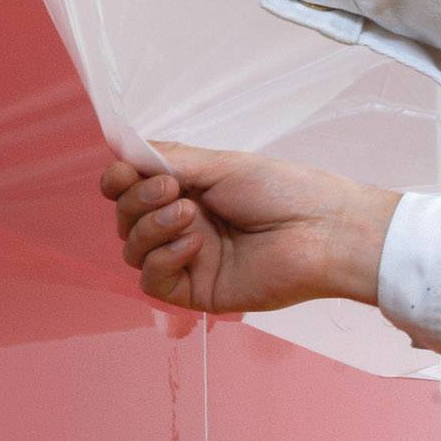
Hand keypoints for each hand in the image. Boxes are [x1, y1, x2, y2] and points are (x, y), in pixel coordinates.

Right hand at [102, 144, 400, 313]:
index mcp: (187, 189)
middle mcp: (181, 223)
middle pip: (126, 217)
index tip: (125, 172)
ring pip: (133, 248)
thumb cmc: (281, 189)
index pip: (130, 187)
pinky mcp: (195, 291)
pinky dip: (162, 259)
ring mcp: (187, 258)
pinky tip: (192, 245)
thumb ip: (168, 159)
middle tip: (174, 190)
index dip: (119, 180)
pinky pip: (153, 280)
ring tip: (189, 216)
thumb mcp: (220, 164)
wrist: (321, 232)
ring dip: (151, 227)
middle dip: (138, 200)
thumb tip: (120, 148)